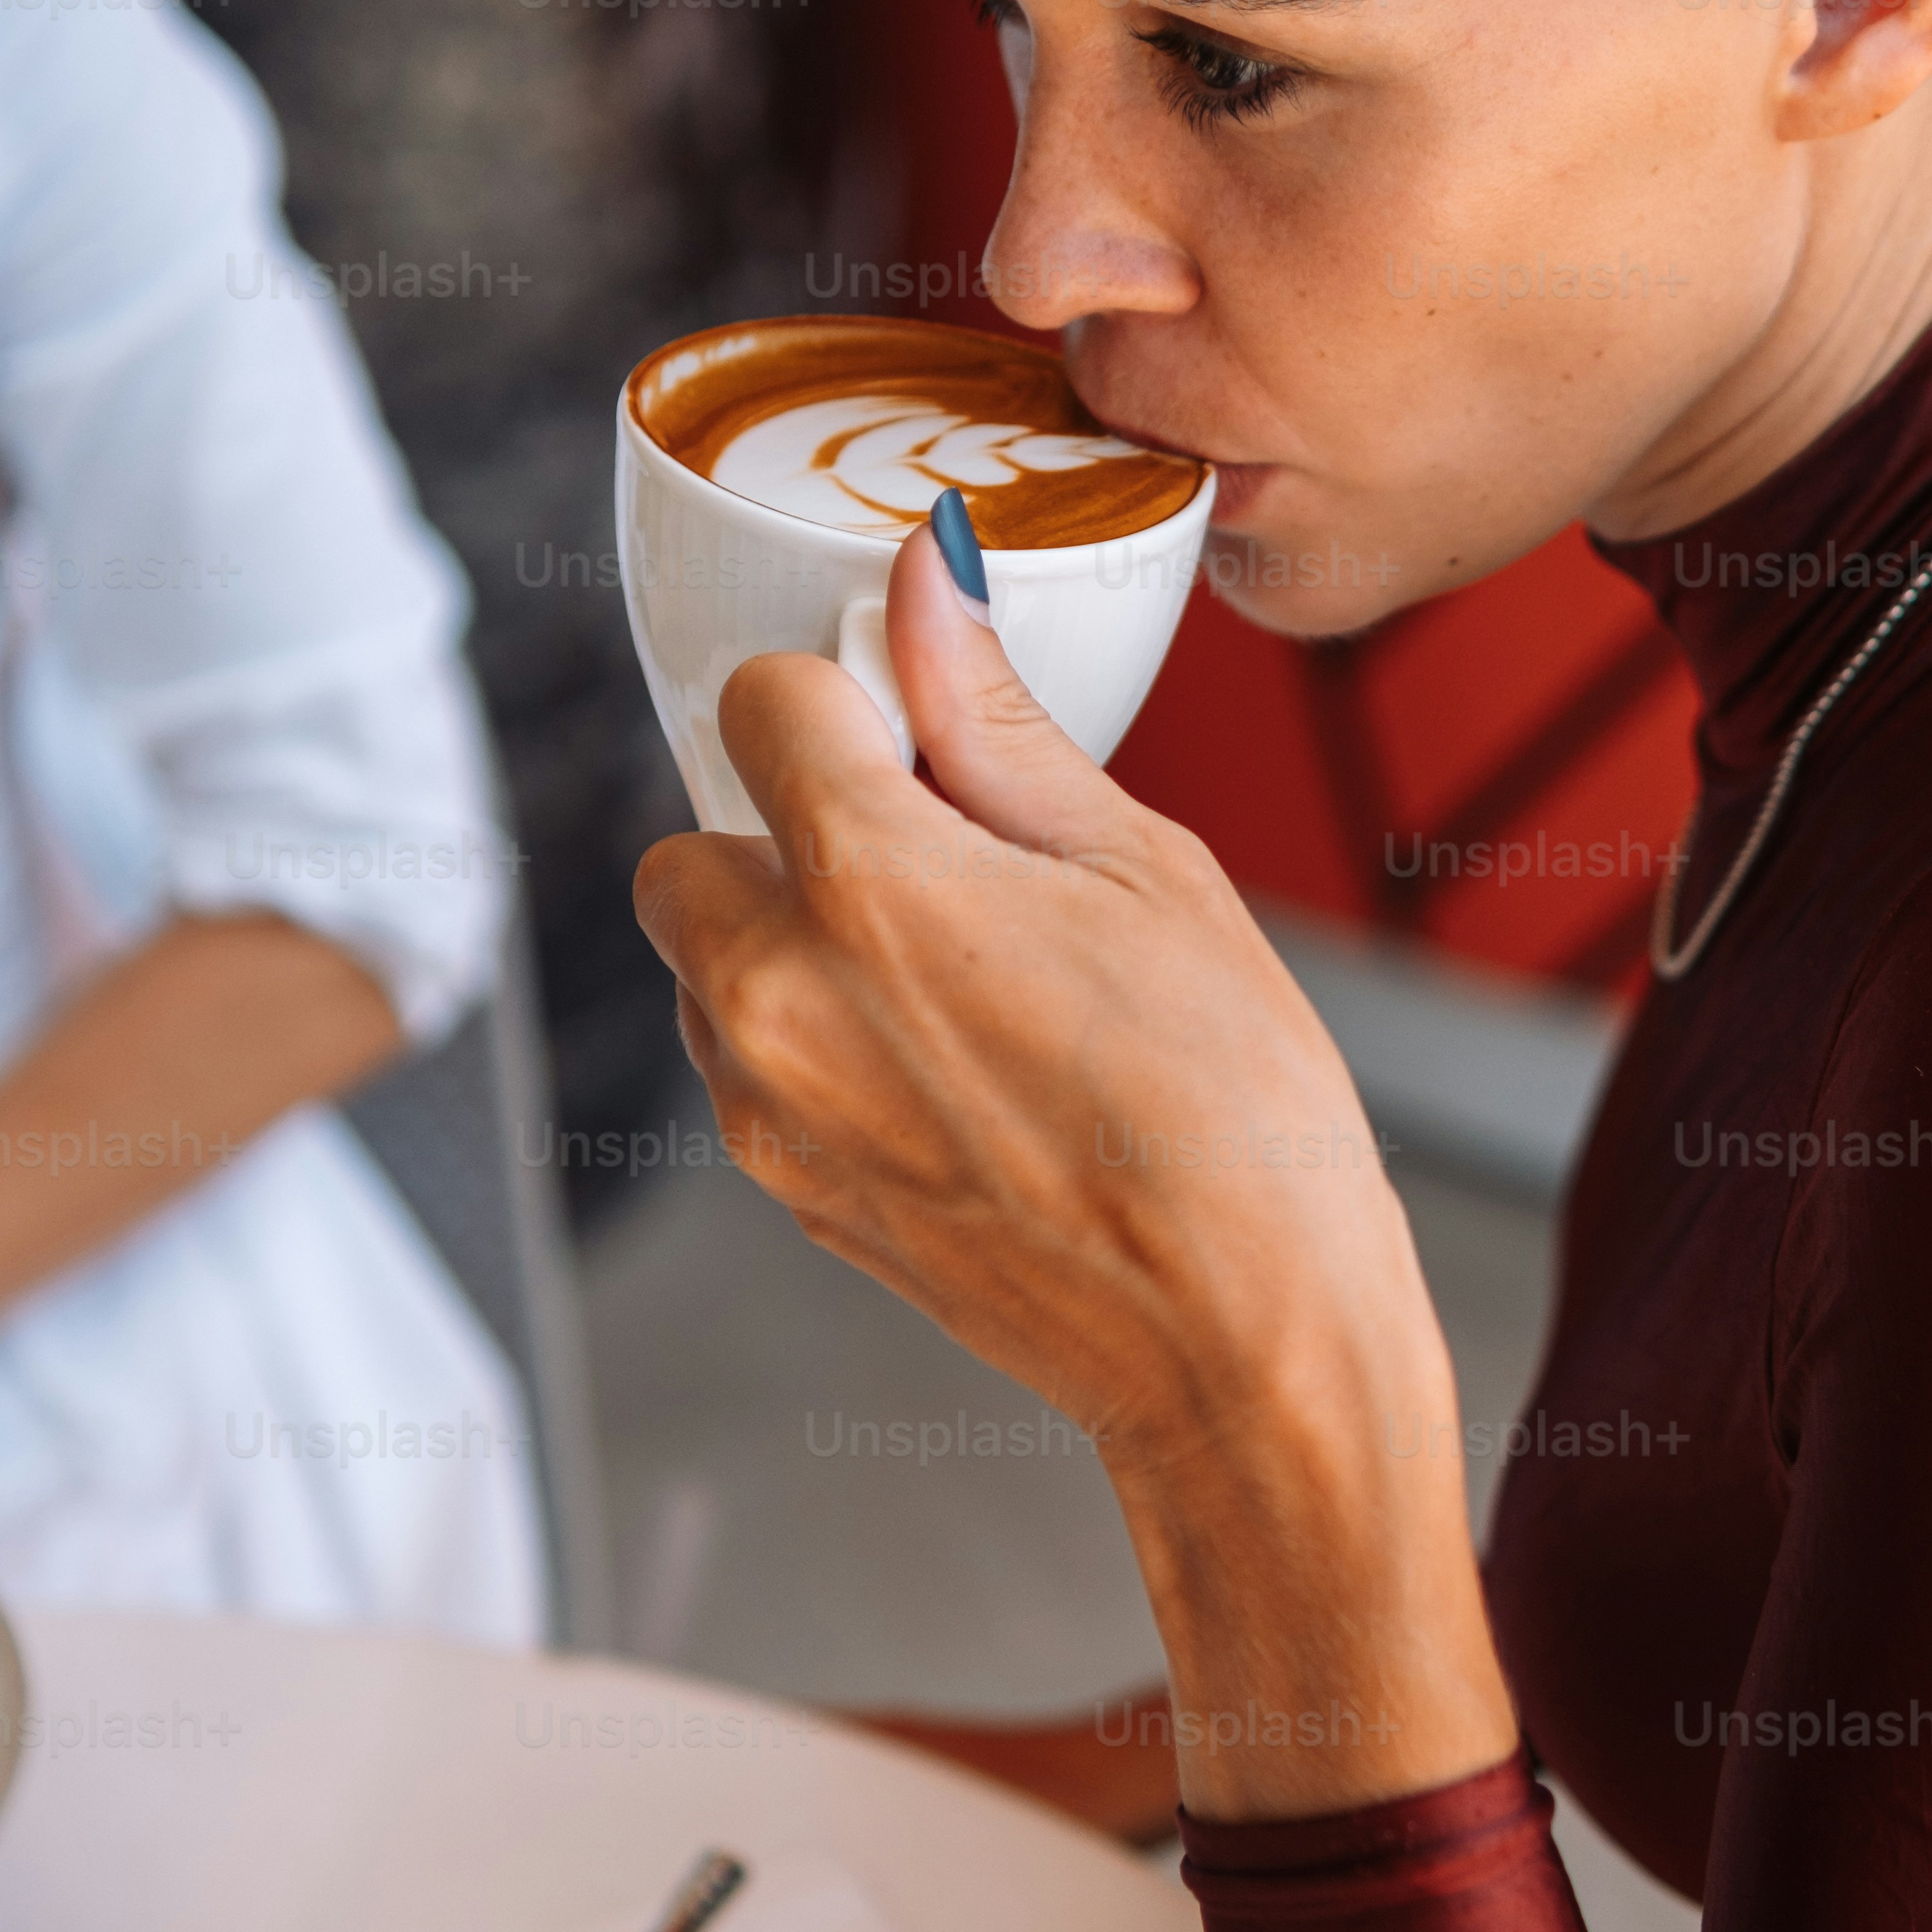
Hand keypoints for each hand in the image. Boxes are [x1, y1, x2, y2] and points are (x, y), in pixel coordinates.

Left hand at [635, 529, 1515, 1817]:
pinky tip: (954, 1070)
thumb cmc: (1232, 1114)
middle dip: (786, 832)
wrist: (1241, 1348)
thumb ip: (996, 724)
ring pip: (704, 965)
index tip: (924, 738)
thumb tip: (923, 583)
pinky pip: (748, 1070)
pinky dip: (813, 1043)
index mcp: (866, 886)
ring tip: (959, 984)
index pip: (760, 704)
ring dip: (789, 944)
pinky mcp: (787, 1191)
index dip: (847, 701)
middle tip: (939, 868)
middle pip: (690, 842)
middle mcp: (777, 997)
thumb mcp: (1142, 870)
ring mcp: (768, 1109)